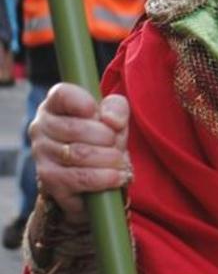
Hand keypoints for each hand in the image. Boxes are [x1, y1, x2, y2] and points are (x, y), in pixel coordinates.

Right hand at [29, 84, 131, 225]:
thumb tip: (110, 120)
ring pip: (79, 154)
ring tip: (119, 161)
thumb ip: (116, 108)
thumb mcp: (114, 117)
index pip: (62, 94)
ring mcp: (41, 154)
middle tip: (116, 143)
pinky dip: (105, 178)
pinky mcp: (49, 179)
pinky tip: (117, 176)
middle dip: (107, 138)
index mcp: (55, 104)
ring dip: (109, 159)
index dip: (83, 102)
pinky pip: (80, 178)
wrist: (95, 172)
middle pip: (75, 128)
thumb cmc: (102, 136)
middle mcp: (41, 127)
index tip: (97, 112)